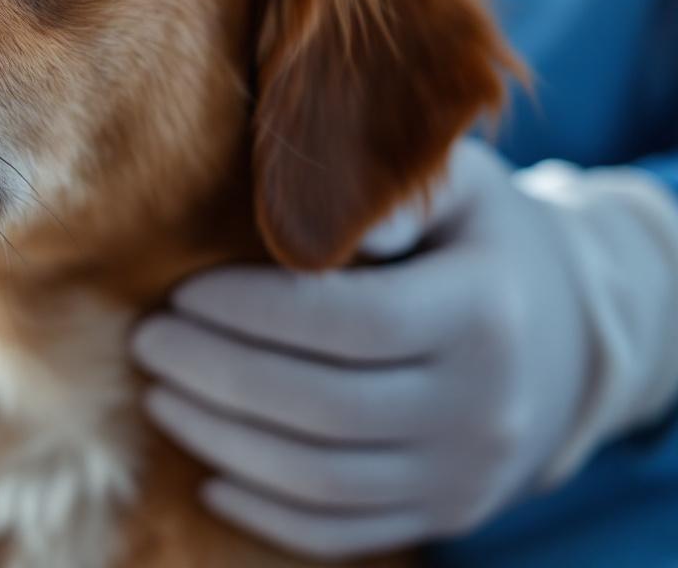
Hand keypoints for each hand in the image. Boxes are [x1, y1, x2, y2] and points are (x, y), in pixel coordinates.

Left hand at [132, 139, 677, 560]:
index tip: (184, 291)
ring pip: (323, 478)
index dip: (252, 311)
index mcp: (482, 310)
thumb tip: (306, 214)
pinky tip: (209, 474)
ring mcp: (465, 472)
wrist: (568, 334)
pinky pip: (342, 530)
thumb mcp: (454, 185)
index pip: (349, 321)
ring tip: (160, 394)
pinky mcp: (444, 512)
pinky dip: (267, 510)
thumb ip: (387, 186)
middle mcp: (482, 404)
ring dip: (223, 442)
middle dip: (216, 374)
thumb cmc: (476, 237)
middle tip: (148, 340)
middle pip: (325, 406)